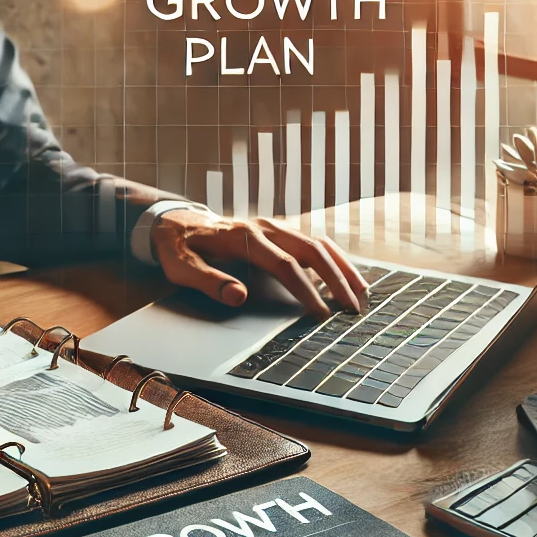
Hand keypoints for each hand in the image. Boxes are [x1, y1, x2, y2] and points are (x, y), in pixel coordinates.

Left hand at [152, 211, 368, 319]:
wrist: (175, 223)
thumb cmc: (178, 249)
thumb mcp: (182, 268)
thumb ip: (208, 282)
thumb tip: (238, 297)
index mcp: (243, 237)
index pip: (284, 264)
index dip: (305, 289)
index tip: (321, 313)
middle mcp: (263, 227)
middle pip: (311, 250)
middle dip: (335, 279)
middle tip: (352, 308)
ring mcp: (272, 226)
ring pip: (317, 243)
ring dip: (342, 267)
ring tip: (361, 293)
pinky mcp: (277, 231)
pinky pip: (312, 241)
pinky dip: (333, 257)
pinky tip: (347, 274)